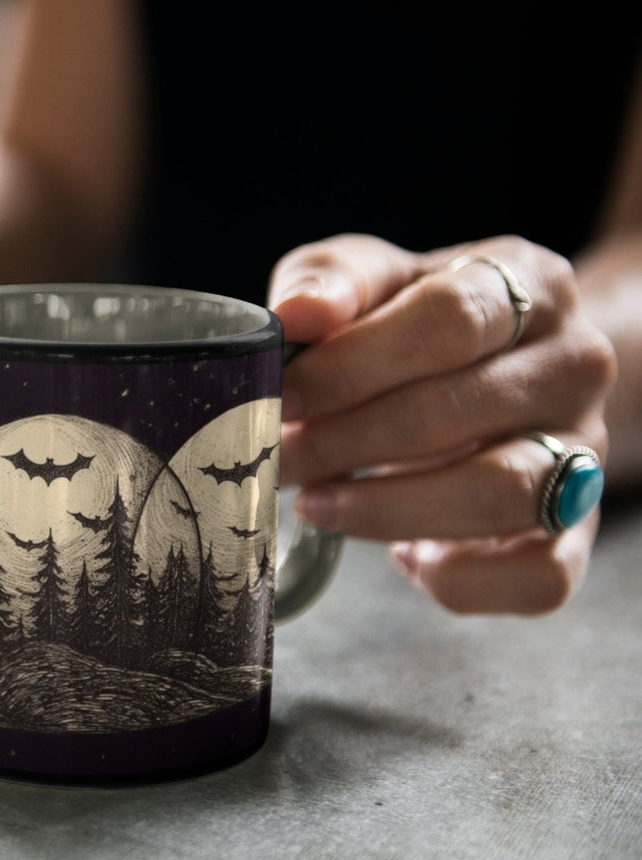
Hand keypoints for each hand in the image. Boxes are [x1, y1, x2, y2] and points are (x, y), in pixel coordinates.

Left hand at [269, 234, 616, 614]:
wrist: (499, 366)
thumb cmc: (415, 321)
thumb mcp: (372, 279)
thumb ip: (333, 281)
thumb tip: (297, 314)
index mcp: (529, 282)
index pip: (449, 319)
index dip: (351, 364)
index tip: (281, 395)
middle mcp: (574, 365)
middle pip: (457, 410)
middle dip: (342, 442)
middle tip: (275, 458)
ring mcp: (585, 452)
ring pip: (499, 494)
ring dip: (386, 509)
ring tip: (316, 504)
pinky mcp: (576, 531)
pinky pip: (538, 577)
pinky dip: (462, 580)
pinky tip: (404, 558)